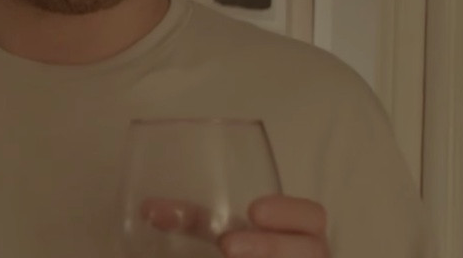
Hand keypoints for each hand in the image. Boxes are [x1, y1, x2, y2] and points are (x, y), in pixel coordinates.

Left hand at [140, 195, 327, 257]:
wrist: (248, 256)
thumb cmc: (248, 250)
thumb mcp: (226, 232)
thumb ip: (195, 221)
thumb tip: (148, 210)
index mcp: (298, 233)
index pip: (313, 216)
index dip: (290, 212)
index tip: (252, 210)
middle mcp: (309, 255)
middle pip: (314, 249)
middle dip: (272, 247)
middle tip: (227, 246)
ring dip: (270, 256)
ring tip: (229, 254)